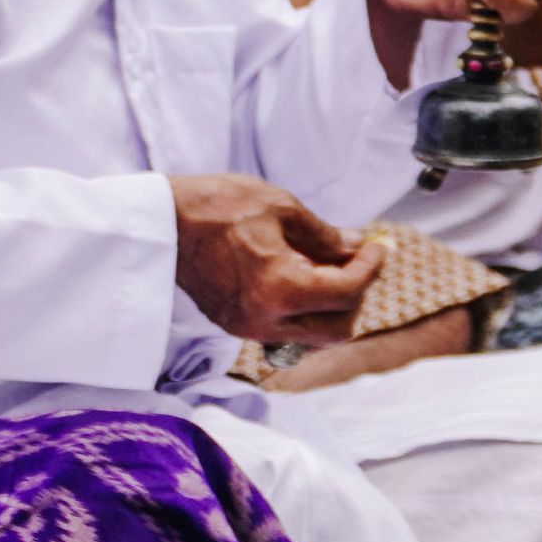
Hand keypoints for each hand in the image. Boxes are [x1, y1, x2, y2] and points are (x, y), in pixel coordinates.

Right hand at [170, 175, 380, 343]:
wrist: (162, 221)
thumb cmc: (217, 206)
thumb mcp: (281, 208)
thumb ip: (325, 236)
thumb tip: (356, 247)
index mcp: (280, 288)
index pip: (348, 291)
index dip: (372, 268)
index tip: (379, 246)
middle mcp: (266, 319)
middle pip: (339, 329)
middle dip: (356, 295)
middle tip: (357, 260)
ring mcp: (249, 327)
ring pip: (314, 336)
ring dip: (332, 307)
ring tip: (328, 267)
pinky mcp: (236, 325)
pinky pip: (287, 329)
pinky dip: (306, 310)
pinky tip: (302, 276)